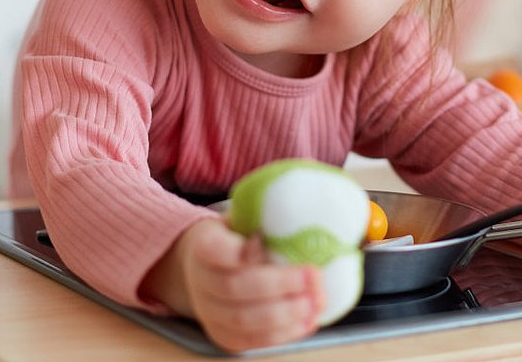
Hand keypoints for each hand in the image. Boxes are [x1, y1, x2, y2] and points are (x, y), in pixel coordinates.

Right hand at [141, 217, 323, 351]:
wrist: (203, 268)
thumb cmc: (235, 237)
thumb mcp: (243, 215)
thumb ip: (270, 206)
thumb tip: (320, 182)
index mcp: (204, 244)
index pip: (213, 249)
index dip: (237, 250)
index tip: (262, 241)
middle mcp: (201, 280)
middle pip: (234, 287)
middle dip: (278, 285)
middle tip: (313, 276)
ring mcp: (209, 311)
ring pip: (243, 319)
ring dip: (284, 314)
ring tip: (316, 302)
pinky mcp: (222, 334)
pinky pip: (250, 341)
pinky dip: (281, 334)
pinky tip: (307, 320)